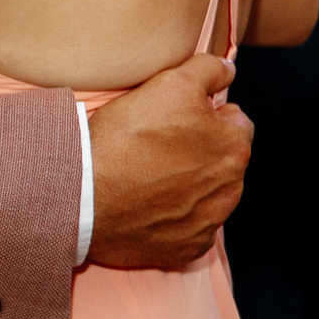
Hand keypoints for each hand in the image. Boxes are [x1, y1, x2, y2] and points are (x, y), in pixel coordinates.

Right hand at [86, 55, 252, 270]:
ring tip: (148, 175)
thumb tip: (228, 70)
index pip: (235, 123)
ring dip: (188, 184)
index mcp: (235, 150)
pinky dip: (173, 218)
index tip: (178, 120)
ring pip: (206, 194)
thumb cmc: (128, 137)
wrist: (82, 195)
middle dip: (200, 151)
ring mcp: (209, 223)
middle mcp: (231, 190)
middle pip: (222, 160)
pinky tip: (147, 206)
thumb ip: (209, 71)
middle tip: (158, 147)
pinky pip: (188, 228)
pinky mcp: (185, 248)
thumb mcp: (172, 83)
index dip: (207, 116)